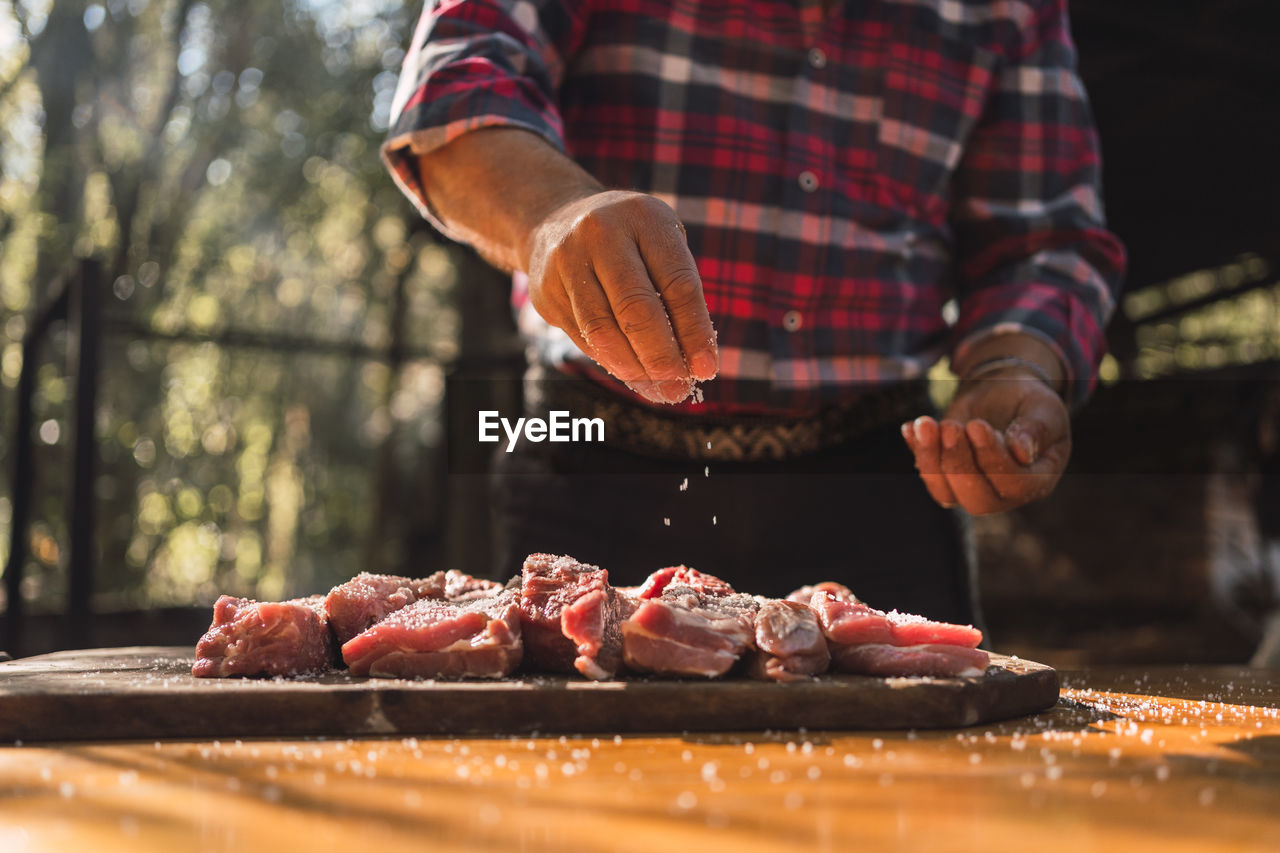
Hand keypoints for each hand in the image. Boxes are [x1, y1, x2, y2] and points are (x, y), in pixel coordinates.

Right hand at [522, 190, 718, 403]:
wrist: (554, 219)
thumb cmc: (629, 241)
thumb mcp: (658, 245)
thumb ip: (676, 294)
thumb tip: (694, 362)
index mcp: (644, 218)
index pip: (677, 283)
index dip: (695, 330)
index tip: (706, 368)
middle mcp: (602, 233)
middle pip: (636, 308)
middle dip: (661, 356)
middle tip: (679, 388)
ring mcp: (568, 260)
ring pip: (603, 329)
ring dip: (633, 368)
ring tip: (657, 390)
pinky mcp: (548, 290)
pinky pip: (583, 336)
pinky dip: (610, 361)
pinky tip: (631, 375)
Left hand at [901, 368, 1070, 513]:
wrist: (1002, 394)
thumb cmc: (1029, 403)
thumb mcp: (1044, 408)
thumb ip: (1038, 428)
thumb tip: (1022, 451)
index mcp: (1037, 481)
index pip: (1015, 484)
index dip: (993, 459)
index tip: (976, 426)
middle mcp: (1004, 494)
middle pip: (977, 500)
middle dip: (959, 464)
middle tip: (951, 426)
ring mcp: (972, 490)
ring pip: (945, 492)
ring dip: (931, 460)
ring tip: (926, 424)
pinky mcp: (947, 478)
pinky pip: (928, 475)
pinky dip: (917, 452)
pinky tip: (911, 427)